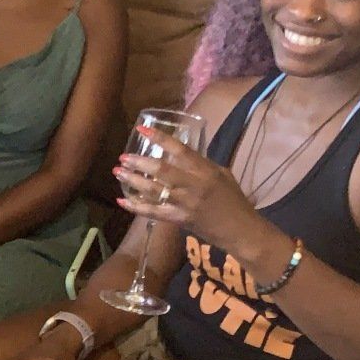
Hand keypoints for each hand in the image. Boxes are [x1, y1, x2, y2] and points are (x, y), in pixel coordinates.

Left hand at [113, 126, 257, 246]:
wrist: (241, 230)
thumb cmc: (233, 199)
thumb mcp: (222, 174)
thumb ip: (201, 164)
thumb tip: (179, 154)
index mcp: (206, 171)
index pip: (180, 150)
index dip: (160, 139)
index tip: (142, 130)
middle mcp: (194, 186)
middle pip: (162, 170)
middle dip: (140, 162)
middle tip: (123, 157)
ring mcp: (185, 204)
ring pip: (154, 190)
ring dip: (133, 181)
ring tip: (118, 172)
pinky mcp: (179, 219)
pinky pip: (154, 212)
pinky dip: (136, 207)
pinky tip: (122, 201)